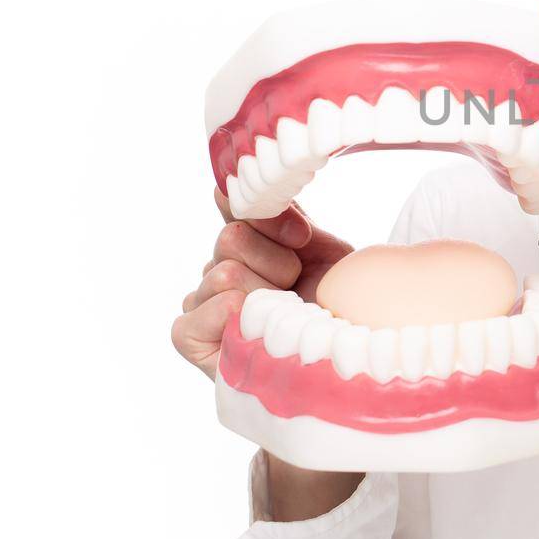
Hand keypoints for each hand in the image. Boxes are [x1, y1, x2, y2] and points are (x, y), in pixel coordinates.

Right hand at [171, 188, 354, 379]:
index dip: (274, 223)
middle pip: (230, 238)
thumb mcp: (314, 248)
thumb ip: (274, 213)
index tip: (302, 239)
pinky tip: (258, 329)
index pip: (234, 208)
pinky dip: (238, 315)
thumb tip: (224, 185)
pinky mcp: (189, 338)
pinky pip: (207, 309)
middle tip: (295, 289)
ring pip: (224, 272)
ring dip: (268, 294)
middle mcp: (213, 271)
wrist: (349, 353)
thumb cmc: (333, 303)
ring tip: (284, 315)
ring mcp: (198, 304)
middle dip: (277, 263)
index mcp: (240, 246)